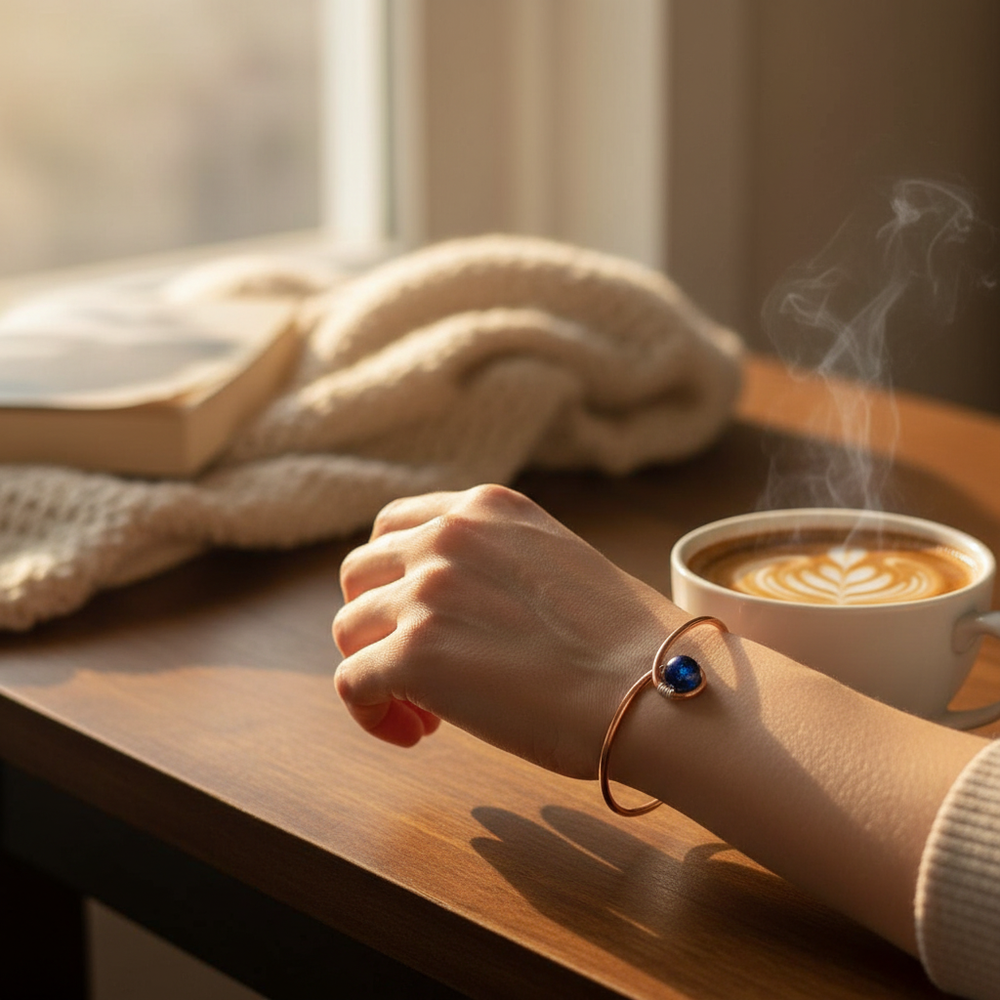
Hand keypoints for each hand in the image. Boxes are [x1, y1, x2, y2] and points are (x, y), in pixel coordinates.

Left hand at [333, 484, 681, 777]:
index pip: (394, 527)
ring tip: (425, 712)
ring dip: (377, 670)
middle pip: (360, 573)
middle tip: (421, 671)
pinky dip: (372, 713)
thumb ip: (495, 564)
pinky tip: (415, 736)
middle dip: (379, 622)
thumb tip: (455, 610)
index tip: (422, 620)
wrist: (653, 688)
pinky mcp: (413, 654)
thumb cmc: (625, 644)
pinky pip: (352, 683)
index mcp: (486, 508)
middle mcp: (448, 536)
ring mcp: (426, 592)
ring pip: (349, 628)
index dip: (396, 580)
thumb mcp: (555, 560)